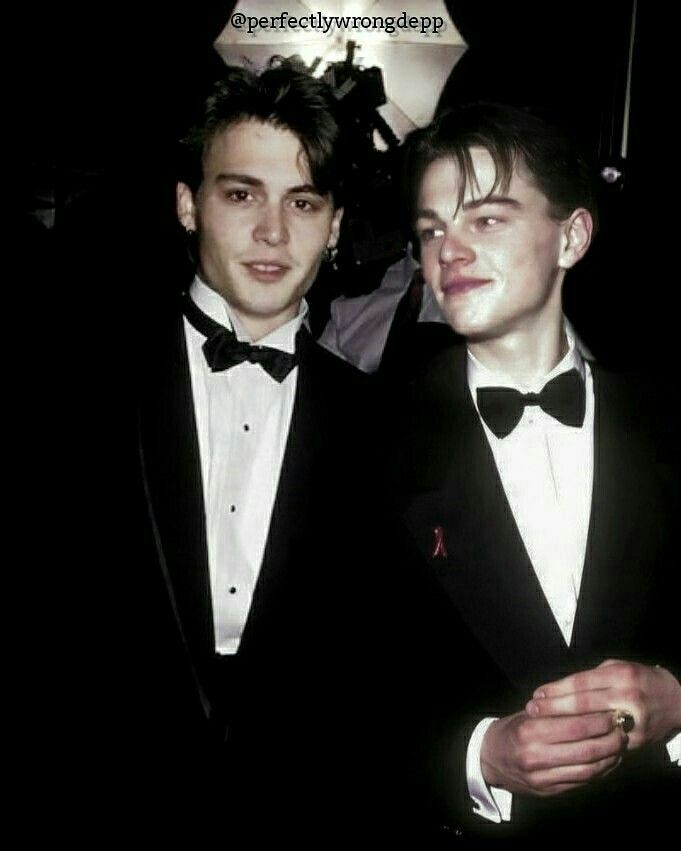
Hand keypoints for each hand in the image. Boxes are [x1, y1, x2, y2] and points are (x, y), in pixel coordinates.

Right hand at [480, 709, 626, 796]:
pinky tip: (608, 760)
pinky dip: (600, 771)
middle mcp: (535, 756)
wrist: (491, 758)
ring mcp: (542, 777)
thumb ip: (556, 711)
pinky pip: (582, 782)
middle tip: (623, 728)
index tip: (613, 712)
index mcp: (530, 731)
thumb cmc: (515, 729)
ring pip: (588, 769)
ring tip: (620, 744)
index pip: (574, 726)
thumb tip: (593, 703)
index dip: (599, 721)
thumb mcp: (529, 714)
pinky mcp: (549, 791)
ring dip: (610, 757)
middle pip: (586, 750)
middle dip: (610, 739)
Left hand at [526, 660, 680, 750]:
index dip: (555, 690)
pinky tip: (567, 743)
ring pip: (593, 726)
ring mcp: (634, 720)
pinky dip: (586, 742)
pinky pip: (606, 742)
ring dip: (565, 727)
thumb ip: (590, 679)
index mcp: (619, 675)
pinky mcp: (638, 740)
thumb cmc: (638, 678)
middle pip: (583, 704)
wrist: (676, 700)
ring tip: (543, 727)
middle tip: (531, 710)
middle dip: (554, 708)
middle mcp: (627, 696)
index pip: (580, 683)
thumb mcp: (616, 668)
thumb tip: (556, 689)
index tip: (536, 695)